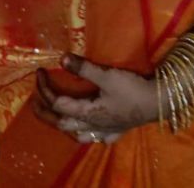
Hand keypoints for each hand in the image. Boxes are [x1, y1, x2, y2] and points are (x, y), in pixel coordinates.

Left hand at [33, 53, 158, 144]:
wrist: (159, 102)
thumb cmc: (132, 88)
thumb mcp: (107, 75)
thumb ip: (84, 67)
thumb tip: (62, 59)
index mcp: (87, 113)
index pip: (57, 103)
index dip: (45, 88)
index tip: (40, 72)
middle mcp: (92, 126)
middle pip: (62, 123)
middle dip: (45, 112)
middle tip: (34, 100)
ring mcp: (104, 131)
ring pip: (77, 134)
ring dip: (63, 124)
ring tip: (56, 115)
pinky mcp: (116, 131)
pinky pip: (96, 136)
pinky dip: (86, 131)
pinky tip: (89, 128)